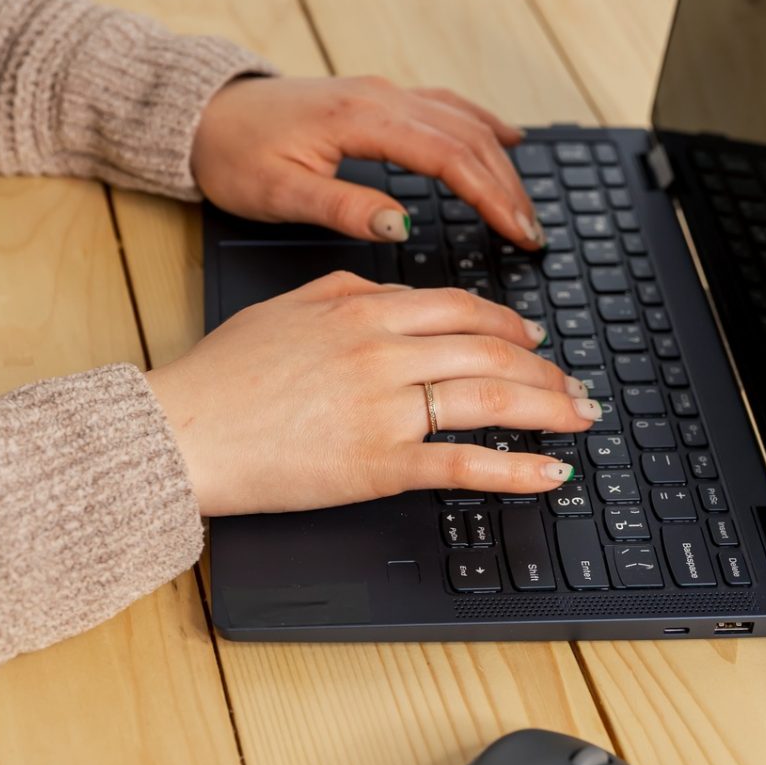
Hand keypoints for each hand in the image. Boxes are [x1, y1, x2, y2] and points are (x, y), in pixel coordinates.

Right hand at [146, 272, 598, 515]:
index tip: (533, 338)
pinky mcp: (381, 464)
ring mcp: (387, 409)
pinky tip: (551, 473)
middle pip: (491, 352)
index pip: (461, 309)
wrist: (186, 430)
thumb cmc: (227, 373)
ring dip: (548, 408)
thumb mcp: (290, 307)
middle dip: (544, 368)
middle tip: (573, 383)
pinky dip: (517, 470)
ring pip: (491, 399)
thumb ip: (350, 292)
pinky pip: (465, 464)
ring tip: (580, 416)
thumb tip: (397, 294)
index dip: (510, 324)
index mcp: (365, 310)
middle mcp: (385, 352)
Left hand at [191, 75, 545, 249]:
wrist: (202, 113)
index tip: (518, 231)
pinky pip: (446, 106)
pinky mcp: (377, 99)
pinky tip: (505, 139)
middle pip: (467, 138)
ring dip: (500, 161)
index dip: (491, 195)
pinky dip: (482, 124)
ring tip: (526, 204)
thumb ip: (343, 207)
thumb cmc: (234, 154)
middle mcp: (380, 98)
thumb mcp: (279, 192)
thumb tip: (401, 225)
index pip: (448, 156)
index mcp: (361, 120)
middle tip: (533, 233)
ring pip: (462, 120)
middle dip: (507, 186)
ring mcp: (382, 93)